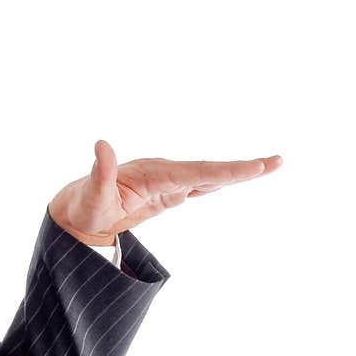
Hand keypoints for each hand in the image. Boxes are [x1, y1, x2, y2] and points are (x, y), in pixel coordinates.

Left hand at [47, 140, 282, 245]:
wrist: (79, 211)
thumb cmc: (83, 206)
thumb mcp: (90, 195)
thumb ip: (100, 172)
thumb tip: (100, 144)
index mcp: (151, 174)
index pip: (194, 173)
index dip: (223, 171)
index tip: (251, 168)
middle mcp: (164, 173)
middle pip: (208, 171)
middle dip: (241, 169)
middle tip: (276, 162)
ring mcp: (168, 182)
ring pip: (209, 176)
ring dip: (238, 172)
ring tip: (271, 164)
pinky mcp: (168, 192)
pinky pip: (201, 185)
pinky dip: (222, 180)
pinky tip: (242, 176)